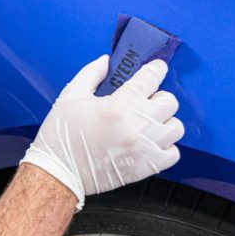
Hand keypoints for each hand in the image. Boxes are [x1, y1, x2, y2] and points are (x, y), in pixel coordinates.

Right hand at [21, 55, 183, 208]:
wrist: (59, 174)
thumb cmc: (62, 137)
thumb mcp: (71, 96)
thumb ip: (91, 74)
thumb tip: (106, 62)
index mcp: (118, 106)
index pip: (151, 78)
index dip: (155, 69)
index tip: (155, 68)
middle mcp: (136, 126)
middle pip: (169, 101)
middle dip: (158, 96)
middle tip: (146, 100)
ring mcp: (144, 148)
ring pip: (176, 127)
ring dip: (165, 121)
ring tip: (151, 122)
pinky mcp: (146, 167)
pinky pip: (173, 153)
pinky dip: (166, 146)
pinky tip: (152, 142)